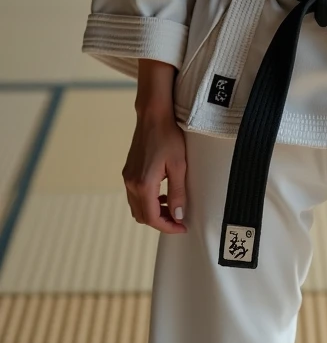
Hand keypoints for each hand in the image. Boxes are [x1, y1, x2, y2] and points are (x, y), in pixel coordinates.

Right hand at [122, 107, 188, 233]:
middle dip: (160, 221)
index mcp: (143, 184)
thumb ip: (178, 193)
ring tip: (172, 207)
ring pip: (137, 207)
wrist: (153, 116)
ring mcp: (127, 177)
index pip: (152, 217)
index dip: (167, 226)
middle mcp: (131, 183)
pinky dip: (147, 201)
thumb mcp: (179, 165)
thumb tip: (178, 216)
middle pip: (142, 216)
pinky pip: (135, 196)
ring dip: (153, 212)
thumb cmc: (168, 136)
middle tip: (178, 219)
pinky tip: (162, 194)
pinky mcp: (128, 172)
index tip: (182, 227)